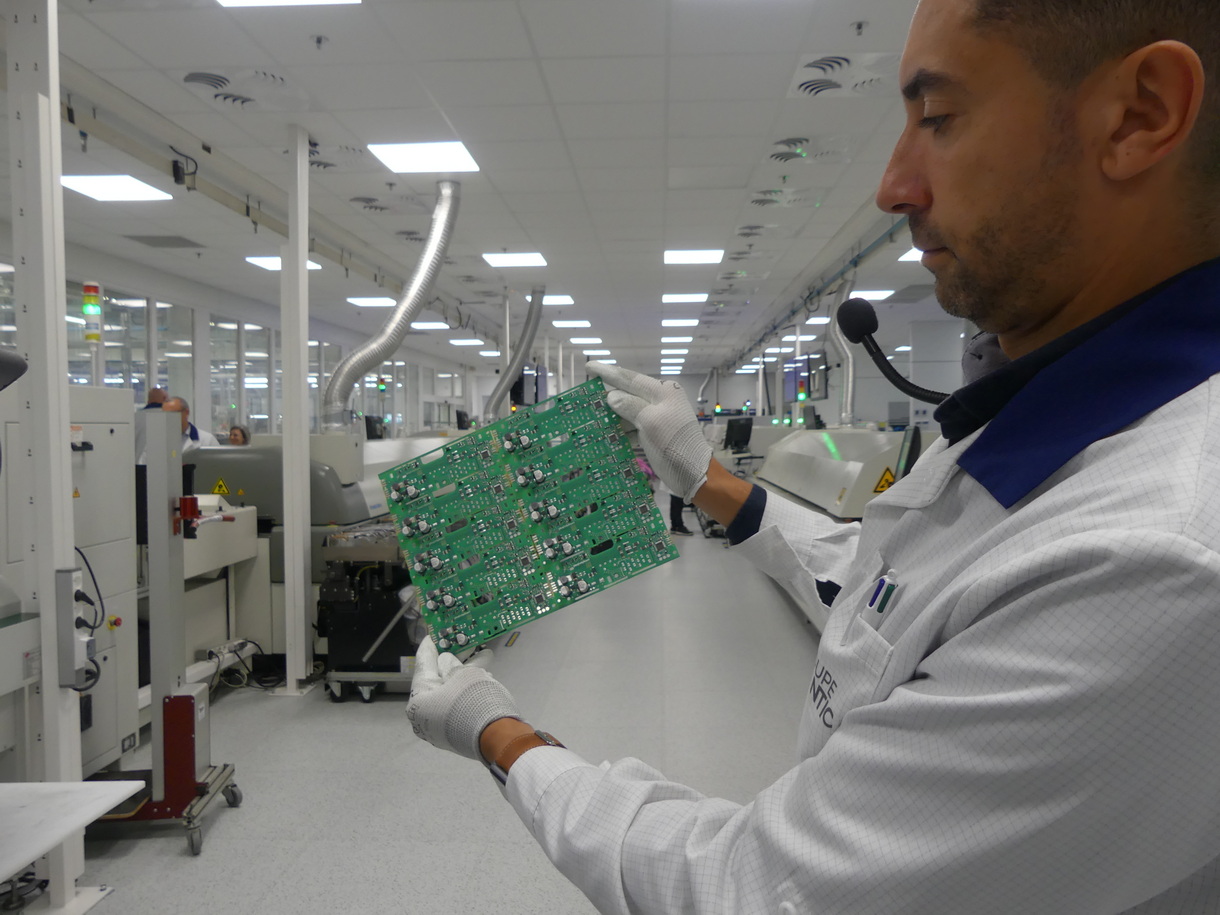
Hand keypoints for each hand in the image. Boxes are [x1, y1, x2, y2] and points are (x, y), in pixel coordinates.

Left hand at [406, 635, 520, 760]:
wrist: (498, 739)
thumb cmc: (473, 701)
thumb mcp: (463, 674)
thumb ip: (451, 665)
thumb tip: (446, 664)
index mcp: (419, 700)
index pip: (422, 665)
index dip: (430, 646)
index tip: (433, 634)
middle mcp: (424, 716)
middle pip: (437, 680)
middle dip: (452, 661)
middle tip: (461, 645)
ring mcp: (440, 727)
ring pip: (451, 692)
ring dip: (465, 674)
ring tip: (482, 658)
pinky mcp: (456, 733)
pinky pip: (458, 704)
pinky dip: (468, 690)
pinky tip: (484, 677)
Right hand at [587, 362, 712, 502]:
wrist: (693, 473)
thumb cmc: (674, 444)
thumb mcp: (650, 422)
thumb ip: (630, 406)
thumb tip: (611, 397)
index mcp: (662, 391)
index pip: (630, 378)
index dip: (608, 372)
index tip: (589, 366)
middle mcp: (660, 400)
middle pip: (628, 394)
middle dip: (607, 397)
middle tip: (585, 396)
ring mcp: (657, 416)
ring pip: (628, 411)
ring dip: (612, 417)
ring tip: (592, 419)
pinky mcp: (654, 432)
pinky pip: (632, 426)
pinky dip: (620, 431)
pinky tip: (607, 436)